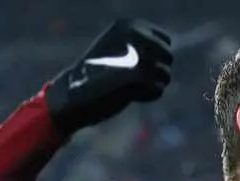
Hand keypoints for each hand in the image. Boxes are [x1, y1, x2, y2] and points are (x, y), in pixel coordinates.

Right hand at [44, 18, 172, 133]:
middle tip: (135, 80)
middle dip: (158, 71)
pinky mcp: (136, 75)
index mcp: (129, 25)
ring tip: (130, 87)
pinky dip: (148, 96)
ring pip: (165, 74)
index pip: (165, 41)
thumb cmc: (96, 74)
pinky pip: (158, 89)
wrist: (72, 94)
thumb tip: (167, 52)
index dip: (158, 57)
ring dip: (153, 85)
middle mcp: (134, 34)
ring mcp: (136, 53)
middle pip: (168, 57)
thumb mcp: (116, 49)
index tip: (139, 66)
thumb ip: (141, 45)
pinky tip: (130, 95)